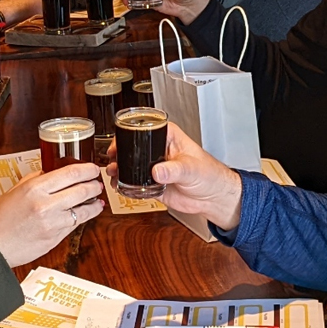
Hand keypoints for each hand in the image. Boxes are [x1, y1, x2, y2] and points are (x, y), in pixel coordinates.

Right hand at [0, 163, 104, 266]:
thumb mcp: (13, 191)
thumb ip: (34, 180)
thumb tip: (49, 173)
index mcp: (34, 189)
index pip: (70, 173)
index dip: (87, 169)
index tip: (92, 168)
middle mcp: (46, 205)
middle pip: (82, 190)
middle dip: (94, 185)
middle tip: (97, 183)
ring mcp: (53, 223)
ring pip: (85, 210)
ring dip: (94, 203)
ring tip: (96, 199)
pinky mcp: (55, 239)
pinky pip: (75, 225)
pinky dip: (84, 217)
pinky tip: (86, 213)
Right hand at [106, 123, 241, 229]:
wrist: (213, 198)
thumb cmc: (211, 175)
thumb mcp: (192, 169)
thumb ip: (174, 170)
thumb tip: (157, 171)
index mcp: (168, 137)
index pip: (144, 129)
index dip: (129, 135)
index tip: (119, 144)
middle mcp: (158, 150)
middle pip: (133, 147)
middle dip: (120, 153)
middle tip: (113, 160)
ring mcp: (154, 167)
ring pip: (130, 165)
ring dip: (120, 169)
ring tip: (114, 173)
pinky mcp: (152, 183)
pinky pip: (134, 182)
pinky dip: (126, 185)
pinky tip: (121, 186)